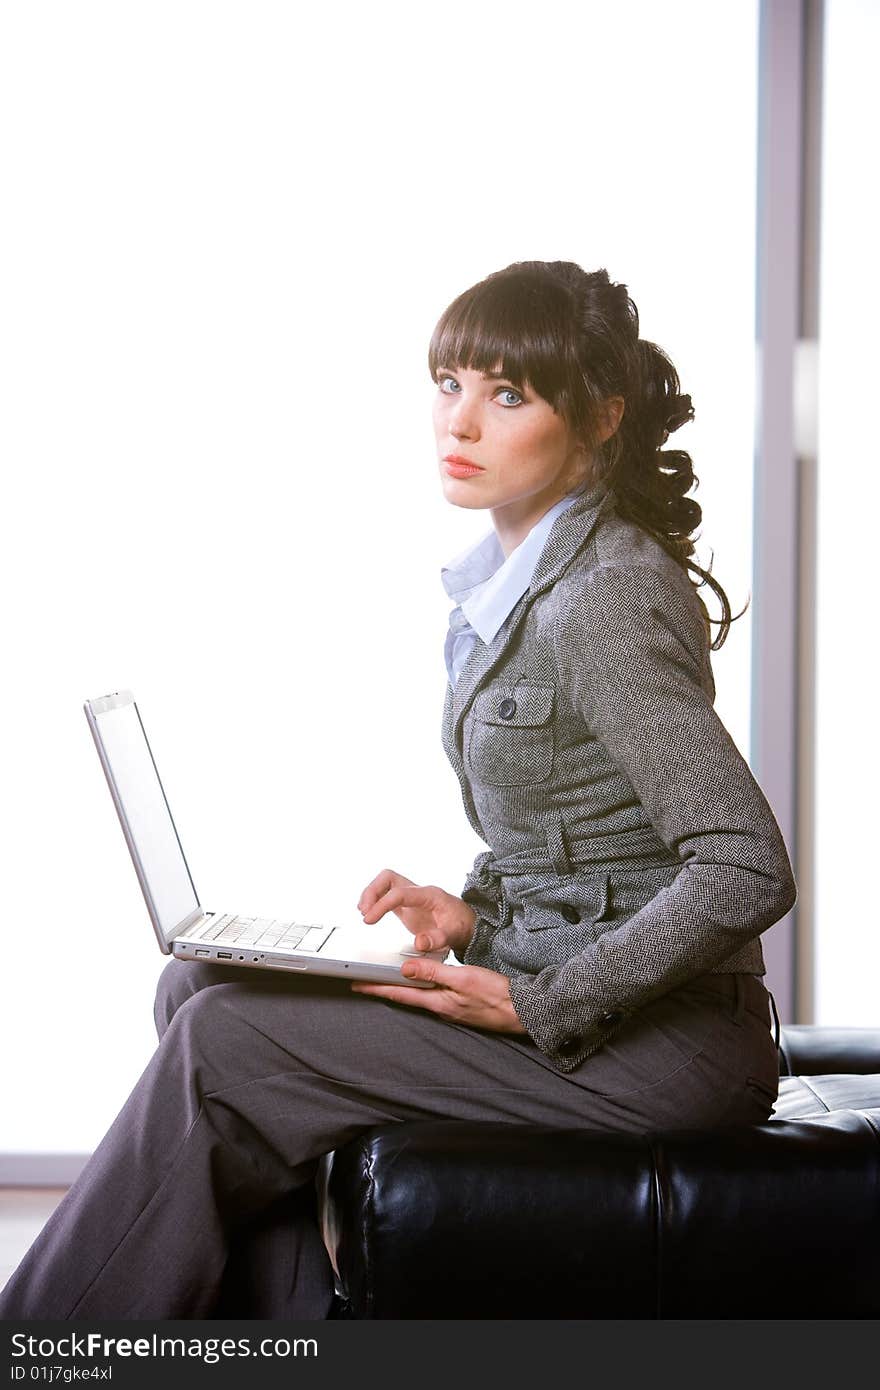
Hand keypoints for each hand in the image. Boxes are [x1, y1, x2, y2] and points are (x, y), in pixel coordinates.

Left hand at [351, 958, 527, 1034]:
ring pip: (417, 996)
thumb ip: (433, 972)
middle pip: (405, 996)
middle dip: (382, 988)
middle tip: (362, 981)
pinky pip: (432, 996)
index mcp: (437, 1002)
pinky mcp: (459, 1005)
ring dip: (399, 988)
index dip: (376, 988)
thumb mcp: (463, 978)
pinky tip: (419, 982)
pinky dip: (419, 988)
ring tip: (383, 980)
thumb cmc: (496, 995)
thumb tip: (405, 968)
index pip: (399, 994)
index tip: (356, 983)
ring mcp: (449, 1008)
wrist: (522, 1011)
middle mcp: (439, 1007)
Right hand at [357, 868, 477, 956]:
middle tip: (364, 913)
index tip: (369, 920)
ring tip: (363, 913)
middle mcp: (418, 892)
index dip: (381, 904)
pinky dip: (375, 900)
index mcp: (429, 895)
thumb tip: (419, 943)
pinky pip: (387, 894)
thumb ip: (438, 939)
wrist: (468, 925)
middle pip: (388, 878)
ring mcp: (412, 897)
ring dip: (371, 894)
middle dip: (372, 892)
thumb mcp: (454, 934)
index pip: (399, 892)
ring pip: (385, 883)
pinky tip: (369, 912)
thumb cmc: (462, 926)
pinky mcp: (407, 905)